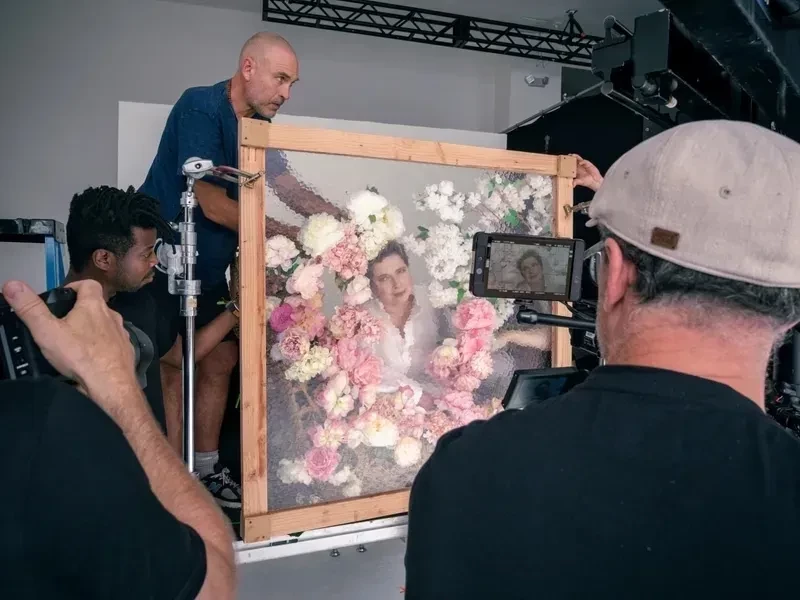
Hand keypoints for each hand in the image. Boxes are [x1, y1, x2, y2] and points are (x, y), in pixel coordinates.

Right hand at [1, 279, 135, 389]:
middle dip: (81, 310)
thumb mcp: (47, 331)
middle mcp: (112, 316)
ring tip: (75, 341)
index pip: (89, 284)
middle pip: (97, 306)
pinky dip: (103, 346)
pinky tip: (91, 357)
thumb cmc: (80, 356)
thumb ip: (30, 308)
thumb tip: (12, 285)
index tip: (63, 296)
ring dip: (93, 329)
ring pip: (106, 325)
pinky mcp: (127, 351)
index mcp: (94, 306)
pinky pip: (113, 343)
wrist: (111, 385)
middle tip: (63, 323)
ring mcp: (122, 334)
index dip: (75, 286)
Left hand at [570, 154, 603, 191]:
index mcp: (576, 170)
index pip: (570, 165)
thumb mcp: (580, 182)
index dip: (567, 163)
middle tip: (567, 156)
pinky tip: (580, 163)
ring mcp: (584, 165)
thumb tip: (572, 185)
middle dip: (571, 158)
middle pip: (574, 161)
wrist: (595, 181)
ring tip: (572, 155)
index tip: (563, 161)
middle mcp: (579, 167)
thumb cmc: (587, 181)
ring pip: (579, 159)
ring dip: (575, 157)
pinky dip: (582, 161)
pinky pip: (584, 161)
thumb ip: (576, 182)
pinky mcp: (588, 164)